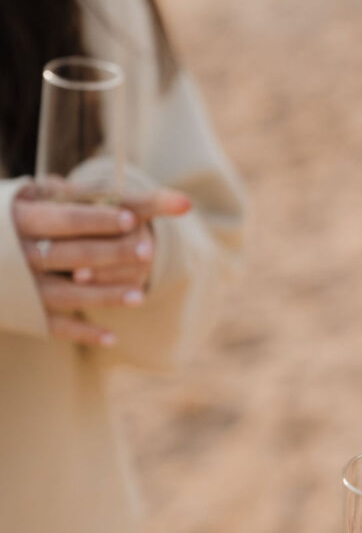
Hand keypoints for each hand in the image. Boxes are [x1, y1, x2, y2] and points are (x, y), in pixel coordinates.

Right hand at [13, 180, 190, 345]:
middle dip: (110, 254)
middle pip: (70, 254)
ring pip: (65, 294)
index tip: (131, 217)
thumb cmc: (27, 216)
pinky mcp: (24, 312)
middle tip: (147, 251)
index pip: (64, 218)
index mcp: (22, 218)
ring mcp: (21, 286)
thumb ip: (98, 195)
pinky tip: (113, 337)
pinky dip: (83, 333)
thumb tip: (172, 199)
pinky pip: (55, 326)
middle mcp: (18, 253)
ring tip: (141, 296)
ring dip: (104, 296)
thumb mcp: (48, 198)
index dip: (98, 218)